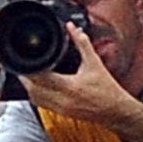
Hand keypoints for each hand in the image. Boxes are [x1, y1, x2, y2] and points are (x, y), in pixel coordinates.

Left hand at [18, 24, 132, 124]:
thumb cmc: (108, 90)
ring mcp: (60, 109)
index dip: (30, 66)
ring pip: (34, 97)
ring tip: (30, 73)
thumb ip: (82, 44)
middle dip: (26, 75)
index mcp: (69, 87)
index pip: (40, 76)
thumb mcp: (95, 63)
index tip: (27, 56)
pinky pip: (40, 104)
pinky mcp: (60, 113)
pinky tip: (38, 86)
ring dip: (29, 86)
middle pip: (32, 88)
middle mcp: (62, 99)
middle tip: (26, 63)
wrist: (116, 111)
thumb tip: (73, 28)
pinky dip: (36, 94)